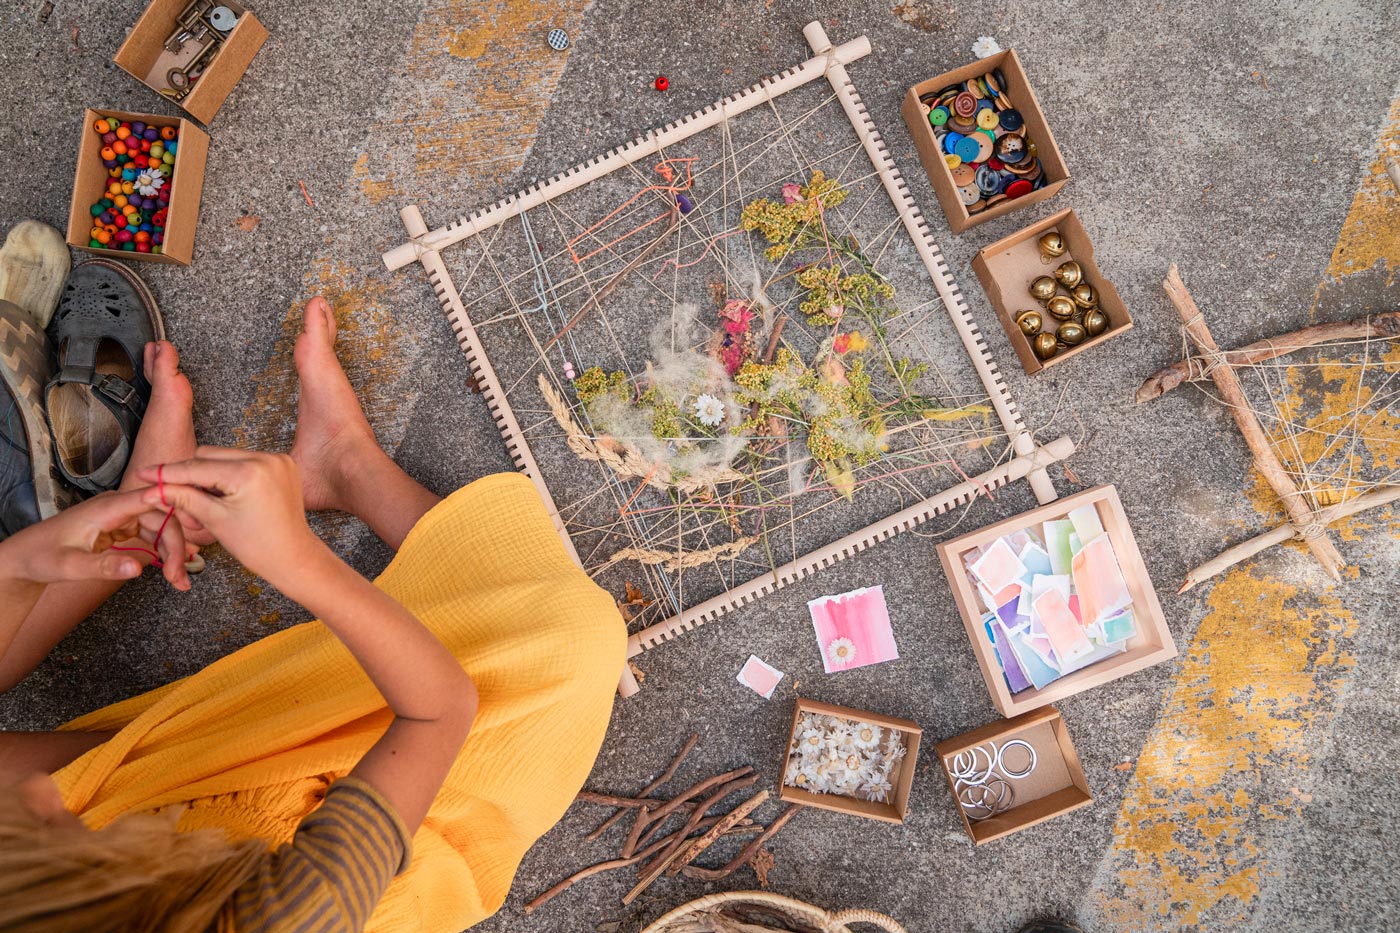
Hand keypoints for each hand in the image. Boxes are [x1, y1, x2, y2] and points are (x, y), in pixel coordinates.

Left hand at [0, 488, 190, 589]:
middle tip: (181, 578)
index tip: (202, 524)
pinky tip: (172, 572)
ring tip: (180, 581)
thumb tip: (138, 569)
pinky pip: (151, 537)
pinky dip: (163, 555)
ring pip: (160, 528)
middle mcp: (118, 507)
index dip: (179, 506)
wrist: (24, 558)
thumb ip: (104, 567)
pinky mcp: (122, 529)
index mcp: (108, 507)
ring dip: (173, 553)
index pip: (153, 499)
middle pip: (163, 518)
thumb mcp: (69, 567)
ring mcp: (121, 518)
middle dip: (176, 546)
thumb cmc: (41, 557)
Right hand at [137, 447, 323, 587]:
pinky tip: (225, 495)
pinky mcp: (284, 463)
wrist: (294, 557)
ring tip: (204, 501)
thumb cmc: (257, 546)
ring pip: (226, 457)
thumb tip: (150, 489)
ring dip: (209, 473)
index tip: (143, 473)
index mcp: (249, 472)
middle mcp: (266, 458)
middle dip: (190, 474)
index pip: (197, 467)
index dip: (167, 472)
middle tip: (173, 495)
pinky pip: (245, 461)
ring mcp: (278, 459)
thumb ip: (182, 498)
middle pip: (210, 455)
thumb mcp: (214, 520)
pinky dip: (230, 473)